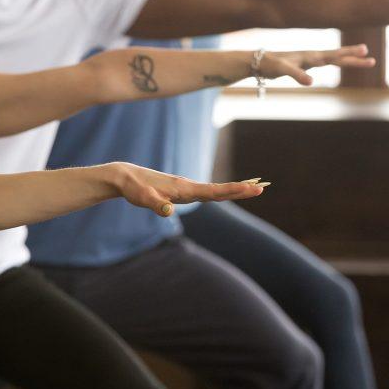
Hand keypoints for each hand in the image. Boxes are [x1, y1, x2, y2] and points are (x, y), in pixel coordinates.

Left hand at [109, 163, 265, 216]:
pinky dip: (220, 192)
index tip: (251, 188)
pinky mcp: (181, 191)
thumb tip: (168, 211)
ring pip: (214, 190)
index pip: (212, 191)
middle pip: (218, 190)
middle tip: (262, 187)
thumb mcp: (141, 197)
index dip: (232, 191)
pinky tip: (226, 194)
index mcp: (183, 188)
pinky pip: (205, 191)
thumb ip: (155, 204)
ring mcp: (185, 188)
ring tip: (254, 188)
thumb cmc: (133, 188)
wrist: (126, 177)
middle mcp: (187, 187)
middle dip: (240, 189)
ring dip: (233, 189)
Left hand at [260, 45, 375, 85]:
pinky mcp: (305, 64)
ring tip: (363, 58)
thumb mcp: (282, 69)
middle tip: (372, 58)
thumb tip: (312, 83)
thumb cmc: (269, 64)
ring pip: (333, 59)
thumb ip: (297, 74)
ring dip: (348, 59)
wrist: (257, 61)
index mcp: (310, 56)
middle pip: (337, 56)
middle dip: (354, 58)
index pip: (334, 56)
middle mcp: (312, 56)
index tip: (365, 52)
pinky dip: (335, 62)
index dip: (349, 55)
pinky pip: (325, 63)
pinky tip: (339, 62)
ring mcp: (309, 59)